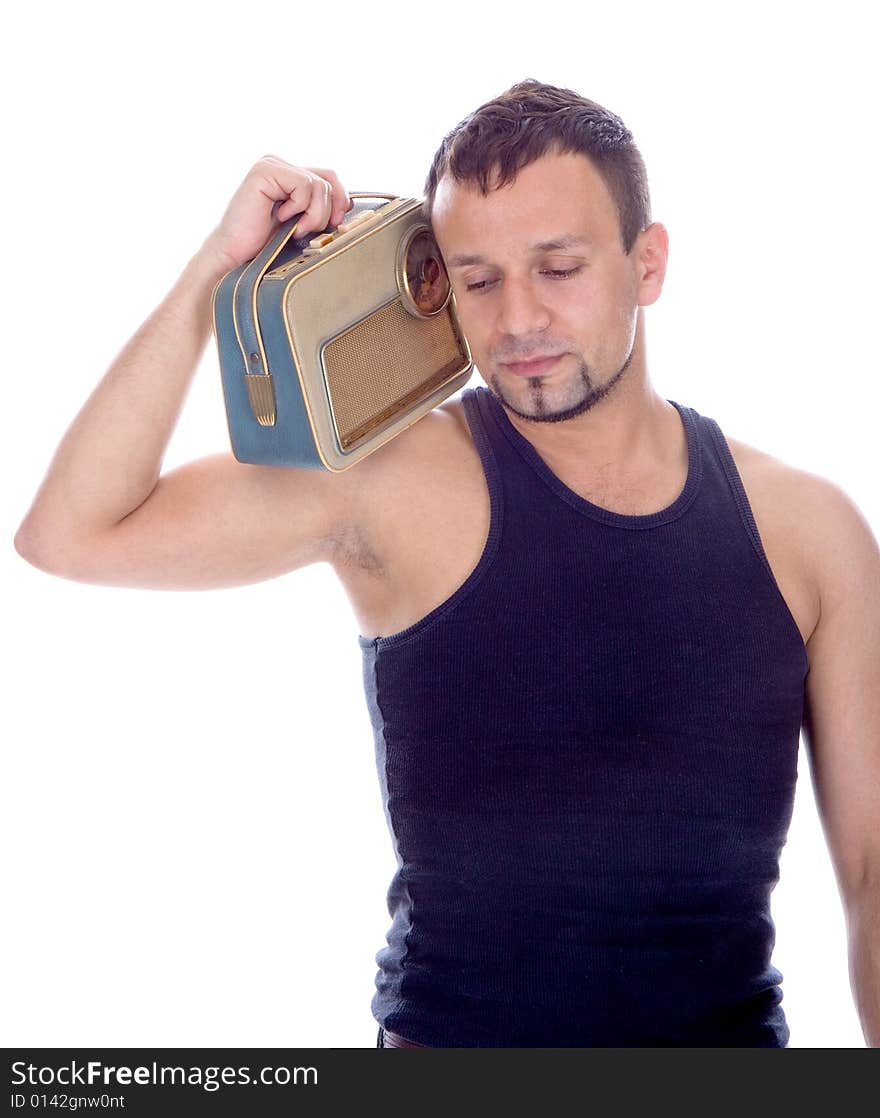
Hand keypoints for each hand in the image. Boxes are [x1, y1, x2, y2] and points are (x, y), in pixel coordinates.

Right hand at [204, 155, 354, 271]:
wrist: (236, 257)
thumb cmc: (266, 246)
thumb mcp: (303, 224)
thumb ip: (320, 207)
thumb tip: (348, 203)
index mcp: (289, 175)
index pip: (330, 177)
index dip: (339, 201)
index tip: (333, 224)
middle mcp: (280, 165)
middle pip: (328, 178)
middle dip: (327, 211)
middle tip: (308, 230)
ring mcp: (271, 165)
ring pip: (319, 184)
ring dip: (313, 215)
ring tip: (294, 228)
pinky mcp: (265, 171)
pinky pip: (304, 185)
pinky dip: (299, 208)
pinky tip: (282, 218)